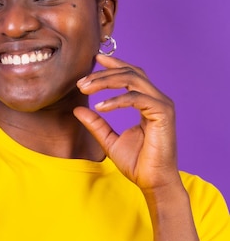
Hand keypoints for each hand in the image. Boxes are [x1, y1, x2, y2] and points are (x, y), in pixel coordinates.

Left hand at [74, 54, 180, 191]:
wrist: (152, 182)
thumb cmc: (136, 163)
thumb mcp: (108, 140)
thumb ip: (95, 124)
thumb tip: (77, 109)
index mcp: (147, 102)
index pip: (131, 74)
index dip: (113, 63)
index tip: (95, 58)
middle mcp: (156, 100)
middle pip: (129, 72)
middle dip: (102, 74)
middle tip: (81, 82)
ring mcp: (162, 105)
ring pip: (133, 79)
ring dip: (106, 81)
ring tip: (85, 89)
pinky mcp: (163, 114)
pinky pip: (137, 98)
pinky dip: (117, 100)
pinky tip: (100, 106)